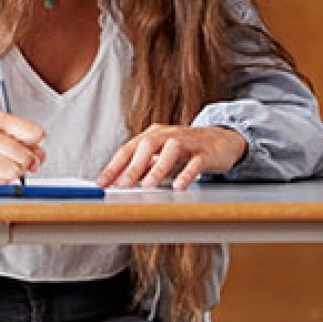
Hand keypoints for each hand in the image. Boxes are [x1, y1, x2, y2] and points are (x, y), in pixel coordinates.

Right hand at [0, 111, 46, 186]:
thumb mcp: (1, 136)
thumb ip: (26, 144)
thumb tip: (37, 159)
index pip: (35, 133)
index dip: (35, 148)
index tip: (27, 152)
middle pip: (24, 156)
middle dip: (23, 166)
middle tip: (13, 166)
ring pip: (12, 171)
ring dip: (10, 177)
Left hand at [96, 125, 245, 190]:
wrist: (221, 140)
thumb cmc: (185, 150)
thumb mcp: (160, 157)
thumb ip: (142, 168)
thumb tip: (118, 183)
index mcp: (152, 135)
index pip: (127, 150)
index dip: (113, 166)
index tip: (101, 183)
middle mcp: (167, 135)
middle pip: (146, 147)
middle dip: (132, 167)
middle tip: (121, 185)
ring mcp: (187, 142)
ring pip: (170, 151)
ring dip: (158, 169)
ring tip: (147, 186)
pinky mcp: (206, 152)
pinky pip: (195, 162)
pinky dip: (187, 174)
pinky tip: (179, 186)